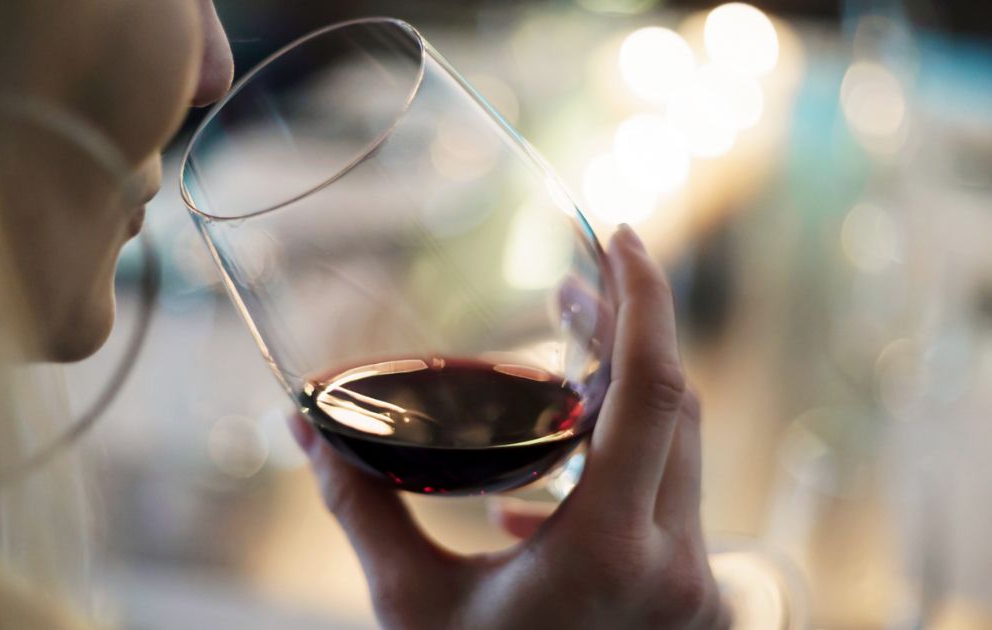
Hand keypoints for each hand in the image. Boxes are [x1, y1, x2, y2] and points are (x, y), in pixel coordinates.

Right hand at [291, 225, 728, 628]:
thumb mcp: (409, 606)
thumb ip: (362, 505)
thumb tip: (300, 419)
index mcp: (616, 553)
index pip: (656, 390)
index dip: (645, 299)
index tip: (620, 233)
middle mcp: (676, 563)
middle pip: (673, 408)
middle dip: (623, 335)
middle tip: (563, 292)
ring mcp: (691, 586)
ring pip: (675, 453)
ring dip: (623, 398)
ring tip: (556, 365)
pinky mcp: (684, 602)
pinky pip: (663, 503)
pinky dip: (614, 468)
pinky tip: (537, 491)